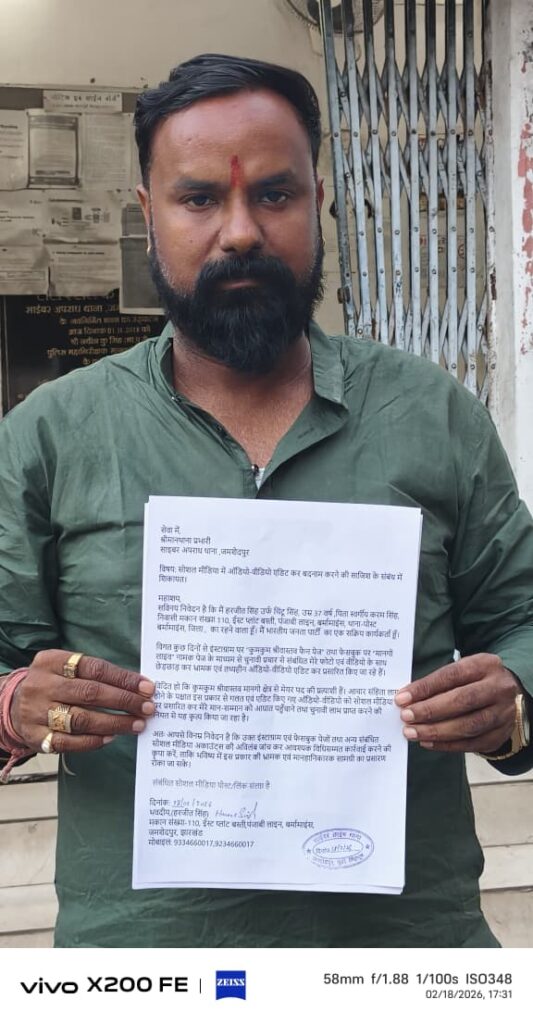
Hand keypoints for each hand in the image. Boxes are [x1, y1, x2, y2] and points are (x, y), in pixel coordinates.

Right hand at [10, 649, 154, 752]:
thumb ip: (94, 675)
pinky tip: (111, 737)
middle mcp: (42, 685)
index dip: (123, 678)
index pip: (94, 668)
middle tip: (148, 708)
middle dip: (124, 701)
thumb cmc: (51, 685)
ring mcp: (37, 712)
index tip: (148, 687)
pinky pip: (69, 742)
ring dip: (114, 722)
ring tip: (136, 724)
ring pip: (81, 719)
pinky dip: (93, 741)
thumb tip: (137, 687)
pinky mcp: (36, 737)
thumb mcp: (63, 669)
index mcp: (51, 661)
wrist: (12, 706)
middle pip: (90, 693)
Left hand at [394, 653, 519, 752]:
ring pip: (468, 725)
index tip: (402, 698)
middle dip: (430, 710)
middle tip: (406, 716)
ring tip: (412, 732)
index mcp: (486, 665)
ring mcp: (503, 713)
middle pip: (463, 701)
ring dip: (436, 731)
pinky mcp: (500, 735)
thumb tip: (407, 698)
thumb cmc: (475, 681)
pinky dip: (447, 745)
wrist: (507, 695)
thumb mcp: (463, 671)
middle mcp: (499, 688)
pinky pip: (472, 744)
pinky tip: (428, 742)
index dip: (426, 687)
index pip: (452, 675)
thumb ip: (439, 683)